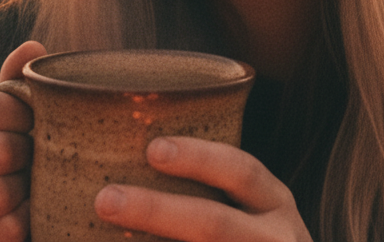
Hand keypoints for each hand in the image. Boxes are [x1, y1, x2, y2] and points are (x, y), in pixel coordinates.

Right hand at [0, 40, 47, 241]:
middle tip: (33, 157)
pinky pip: (5, 232)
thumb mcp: (4, 120)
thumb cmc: (2, 164)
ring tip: (27, 185)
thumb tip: (32, 48)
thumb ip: (14, 83)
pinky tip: (24, 216)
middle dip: (28, 152)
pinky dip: (25, 222)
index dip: (21, 110)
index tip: (31, 119)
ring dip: (27, 189)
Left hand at [93, 136, 312, 241]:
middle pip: (214, 224)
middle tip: (106, 199)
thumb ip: (207, 191)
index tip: (151, 149)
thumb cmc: (250, 235)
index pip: (242, 171)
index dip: (199, 158)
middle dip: (157, 211)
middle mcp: (277, 238)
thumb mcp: (252, 211)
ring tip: (107, 229)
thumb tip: (130, 160)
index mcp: (275, 203)